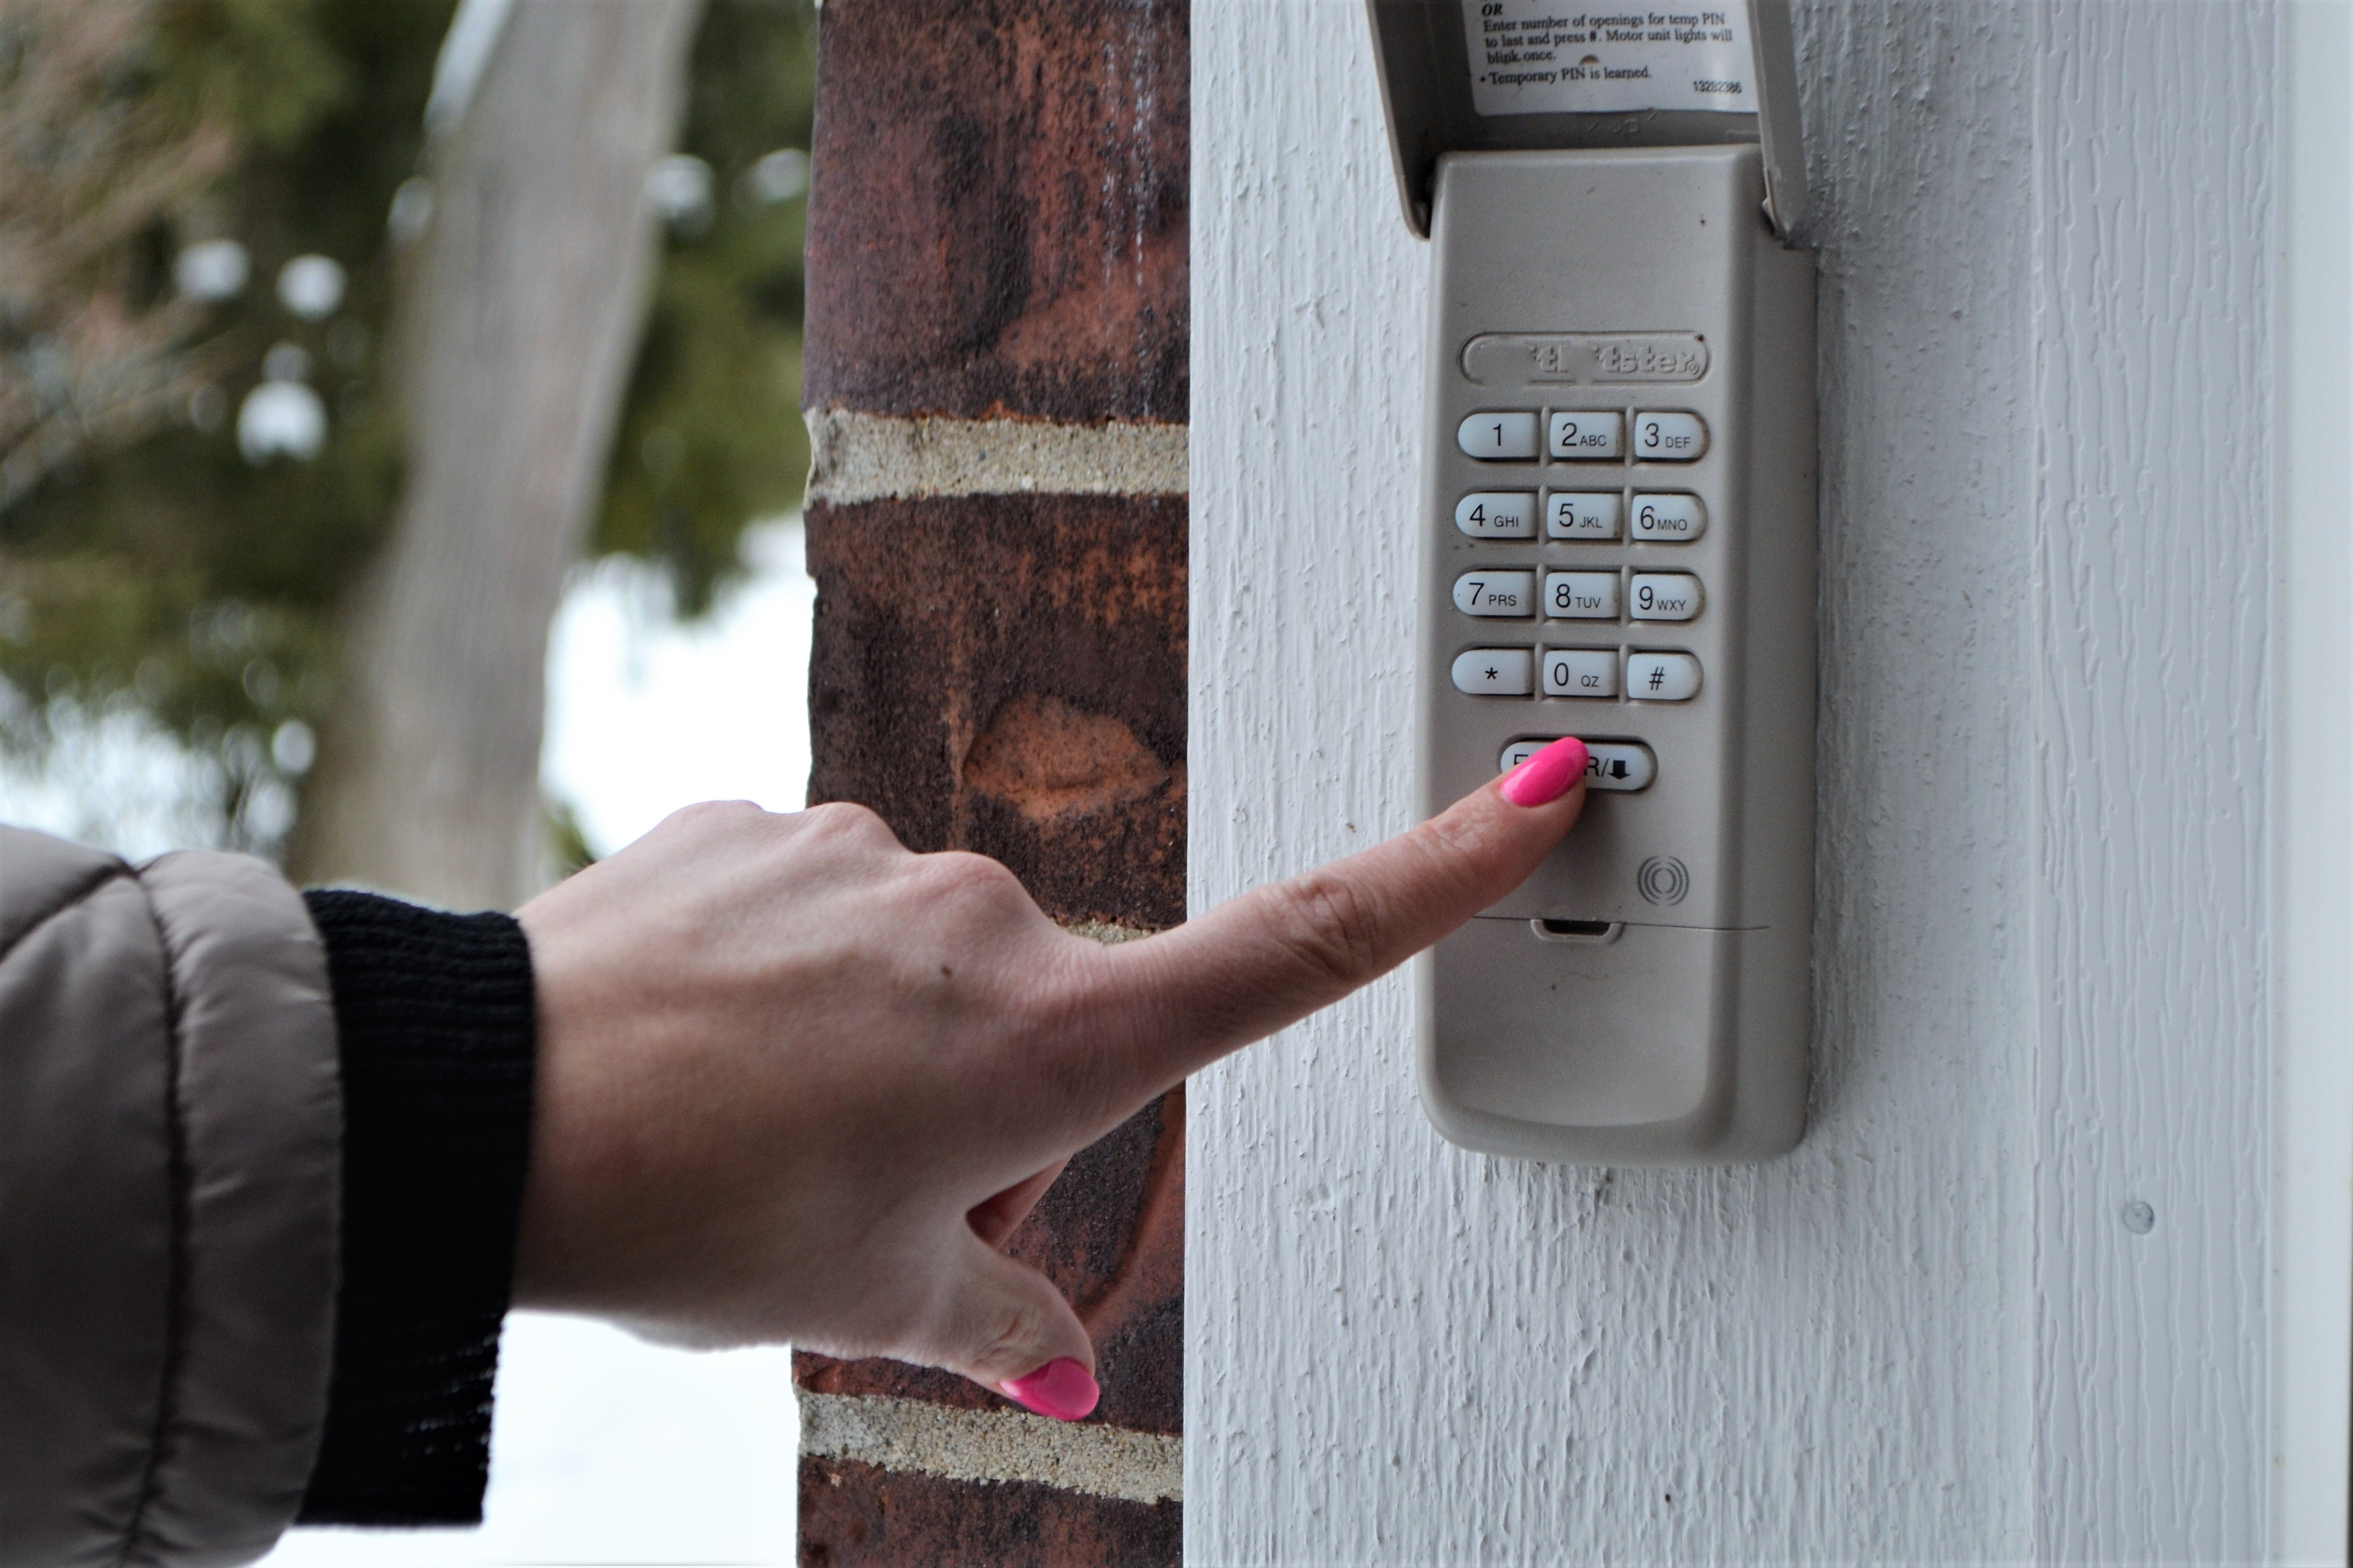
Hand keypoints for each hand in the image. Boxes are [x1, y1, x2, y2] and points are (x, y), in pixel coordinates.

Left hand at [510, 737, 1587, 1418]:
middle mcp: (986, 918)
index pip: (1295, 950)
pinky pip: (815, 910)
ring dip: (866, 1049)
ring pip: (914, 970)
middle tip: (847, 1193)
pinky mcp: (762, 824)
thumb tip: (1065, 1366)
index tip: (1544, 786)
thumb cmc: (695, 1213)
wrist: (487, 1112)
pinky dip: (781, 982)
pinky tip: (696, 1044)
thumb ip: (996, 1324)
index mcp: (1052, 1039)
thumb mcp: (871, 1303)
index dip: (1441, 874)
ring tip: (748, 1128)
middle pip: (1040, 1023)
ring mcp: (869, 855)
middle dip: (974, 1110)